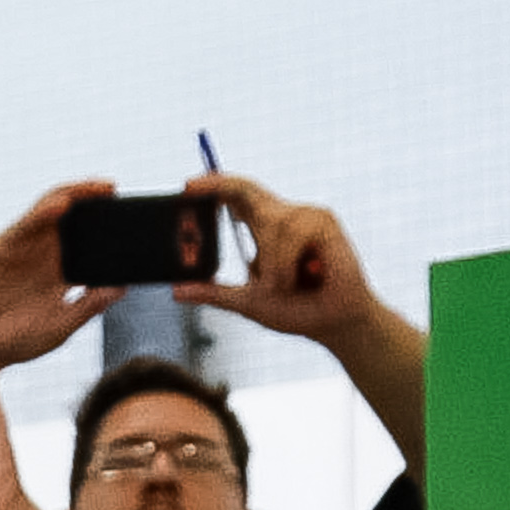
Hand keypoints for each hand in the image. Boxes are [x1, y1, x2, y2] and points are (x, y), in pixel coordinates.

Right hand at [0, 178, 126, 365]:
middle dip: (96, 203)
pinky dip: (43, 211)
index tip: (134, 222)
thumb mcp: (61, 327)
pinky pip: (26, 223)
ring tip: (100, 189)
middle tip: (118, 193)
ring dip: (76, 195)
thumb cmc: (15, 343)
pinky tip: (63, 206)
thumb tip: (122, 287)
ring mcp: (24, 249)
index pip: (90, 242)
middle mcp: (44, 256)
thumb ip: (89, 306)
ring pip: (53, 211)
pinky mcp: (3, 247)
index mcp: (60, 274)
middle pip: (74, 219)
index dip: (109, 229)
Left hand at [175, 173, 384, 350]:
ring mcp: (306, 215)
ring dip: (272, 264)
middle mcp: (283, 217)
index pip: (237, 199)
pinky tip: (306, 274)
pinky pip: (292, 232)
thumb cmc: (296, 310)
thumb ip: (215, 293)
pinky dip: (289, 261)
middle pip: (247, 190)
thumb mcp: (247, 302)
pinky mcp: (325, 221)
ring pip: (271, 223)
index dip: (214, 187)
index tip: (186, 186)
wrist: (333, 323)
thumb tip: (176, 292)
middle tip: (188, 187)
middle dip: (217, 186)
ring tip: (285, 286)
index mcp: (264, 230)